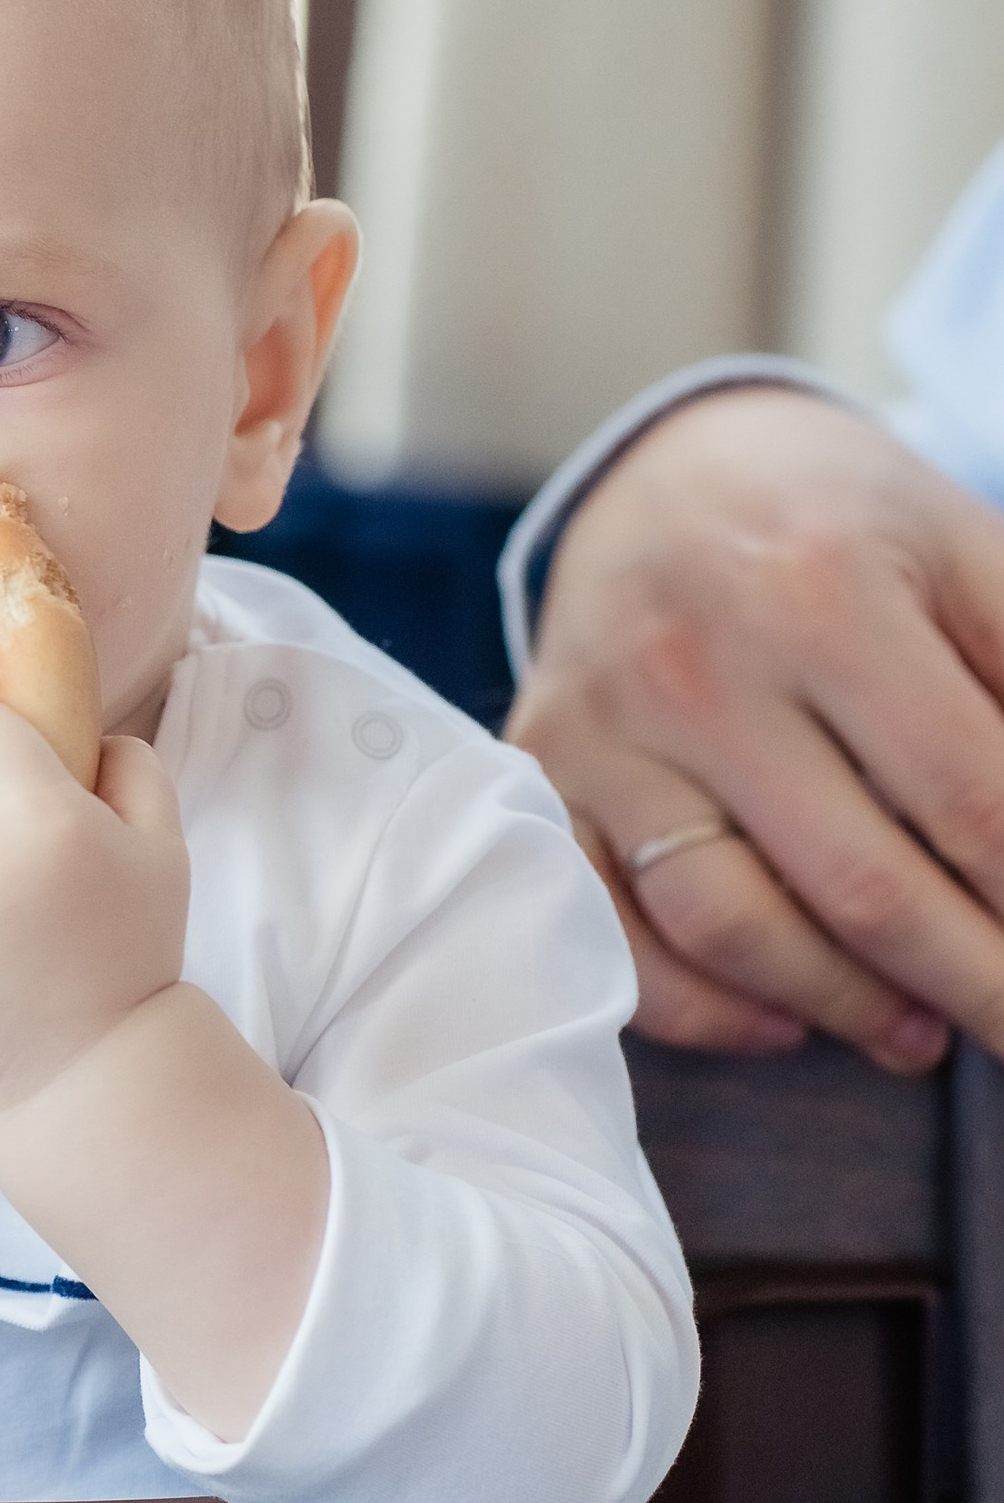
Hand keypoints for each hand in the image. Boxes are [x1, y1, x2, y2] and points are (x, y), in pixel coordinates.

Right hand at [509, 389, 1003, 1068]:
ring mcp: (601, 726)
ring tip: (918, 1030)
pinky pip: (609, 932)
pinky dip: (699, 1006)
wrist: (664, 471)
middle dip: (972, 983)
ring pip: (727, 925)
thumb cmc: (842, 523)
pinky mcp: (542, 773)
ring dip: (843, 1005)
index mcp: (818, 589)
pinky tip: (783, 1019)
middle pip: (857, 885)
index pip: (967, 798)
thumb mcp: (962, 552)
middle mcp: (692, 662)